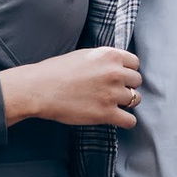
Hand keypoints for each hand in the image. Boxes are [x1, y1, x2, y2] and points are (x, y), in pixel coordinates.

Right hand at [2, 46, 142, 128]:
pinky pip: (130, 121)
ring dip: (126, 103)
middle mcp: (115, 73)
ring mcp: (112, 94)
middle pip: (137, 81)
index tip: (120, 77)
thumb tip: (117, 67)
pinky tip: (116, 118)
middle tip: (113, 91)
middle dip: (127, 86)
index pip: (135, 63)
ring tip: (112, 104)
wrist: (39, 89)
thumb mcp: (84, 55)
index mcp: (109, 55)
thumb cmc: (56, 72)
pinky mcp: (106, 113)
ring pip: (135, 99)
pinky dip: (125, 121)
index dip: (127, 71)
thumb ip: (104, 60)